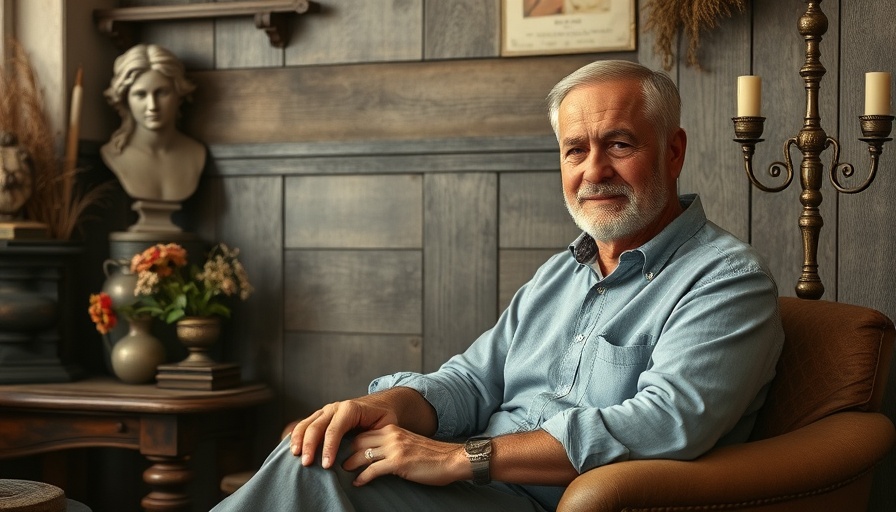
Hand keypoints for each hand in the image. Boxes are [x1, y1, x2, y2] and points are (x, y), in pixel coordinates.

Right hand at [290, 393, 399, 468]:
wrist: (381, 404)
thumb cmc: (383, 418)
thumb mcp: (385, 426)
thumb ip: (375, 438)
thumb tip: (363, 456)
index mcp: (350, 409)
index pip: (334, 430)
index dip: (328, 448)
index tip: (326, 465)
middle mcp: (335, 408)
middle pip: (316, 426)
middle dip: (310, 445)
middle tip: (306, 464)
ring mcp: (326, 411)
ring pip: (307, 423)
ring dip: (299, 440)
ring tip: (295, 456)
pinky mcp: (321, 416)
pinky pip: (305, 423)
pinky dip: (296, 434)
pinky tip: (291, 445)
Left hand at [343, 424, 468, 486]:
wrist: (451, 459)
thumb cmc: (432, 456)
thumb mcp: (409, 443)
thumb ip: (393, 445)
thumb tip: (377, 454)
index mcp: (394, 429)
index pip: (365, 433)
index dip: (351, 442)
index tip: (343, 450)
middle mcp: (392, 435)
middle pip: (359, 441)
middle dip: (346, 452)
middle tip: (339, 462)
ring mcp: (395, 448)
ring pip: (362, 454)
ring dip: (351, 464)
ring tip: (345, 471)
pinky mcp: (398, 462)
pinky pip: (372, 470)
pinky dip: (362, 477)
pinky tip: (358, 483)